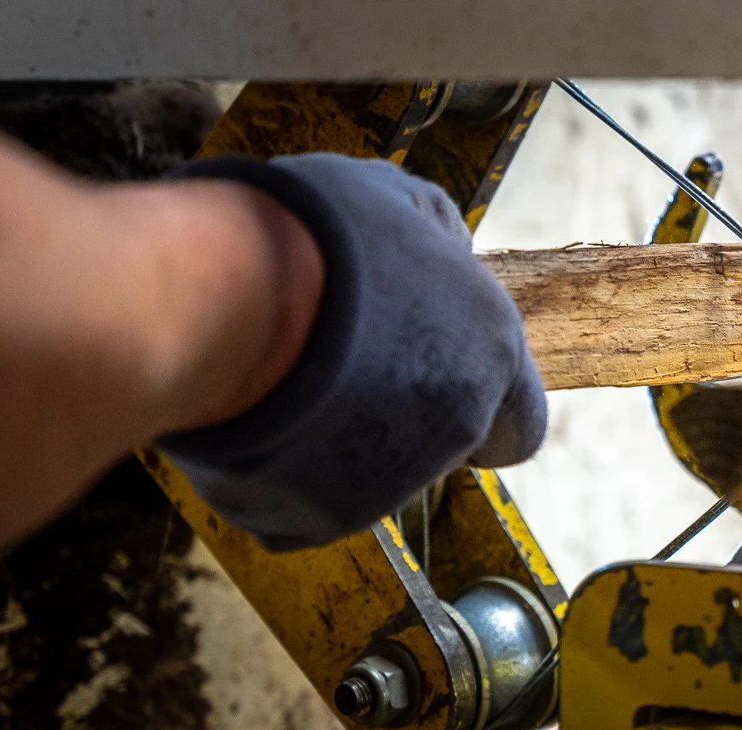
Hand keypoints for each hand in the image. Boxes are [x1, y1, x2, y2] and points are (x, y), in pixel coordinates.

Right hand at [156, 153, 545, 550]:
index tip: (442, 383)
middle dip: (399, 409)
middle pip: (438, 441)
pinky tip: (251, 417)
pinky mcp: (314, 519)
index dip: (487, 405)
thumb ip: (435, 238)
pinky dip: (280, 469)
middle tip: (338, 362)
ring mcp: (385, 483)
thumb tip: (446, 255)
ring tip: (280, 372)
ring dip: (340, 432)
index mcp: (492, 352)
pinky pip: (302, 503)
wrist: (220, 293)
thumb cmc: (309, 233)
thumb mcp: (393, 197)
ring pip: (370, 472)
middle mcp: (454, 427)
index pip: (521, 422)